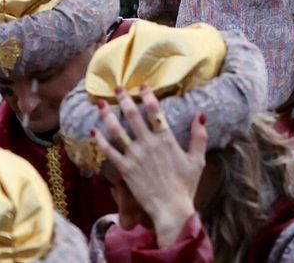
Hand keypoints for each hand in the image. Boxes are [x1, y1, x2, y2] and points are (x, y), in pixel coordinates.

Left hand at [93, 89, 206, 247]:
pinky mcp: (124, 169)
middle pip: (133, 116)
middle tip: (117, 88)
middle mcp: (148, 144)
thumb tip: (199, 115)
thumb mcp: (198, 158)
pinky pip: (110, 152)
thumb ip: (199, 136)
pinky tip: (94, 131)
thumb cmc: (185, 184)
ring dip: (108, 116)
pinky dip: (101, 141)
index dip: (148, 96)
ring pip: (118, 131)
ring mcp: (134, 156)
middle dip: (125, 100)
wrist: (170, 207)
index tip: (142, 85)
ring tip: (101, 104)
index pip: (155, 112)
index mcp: (166, 139)